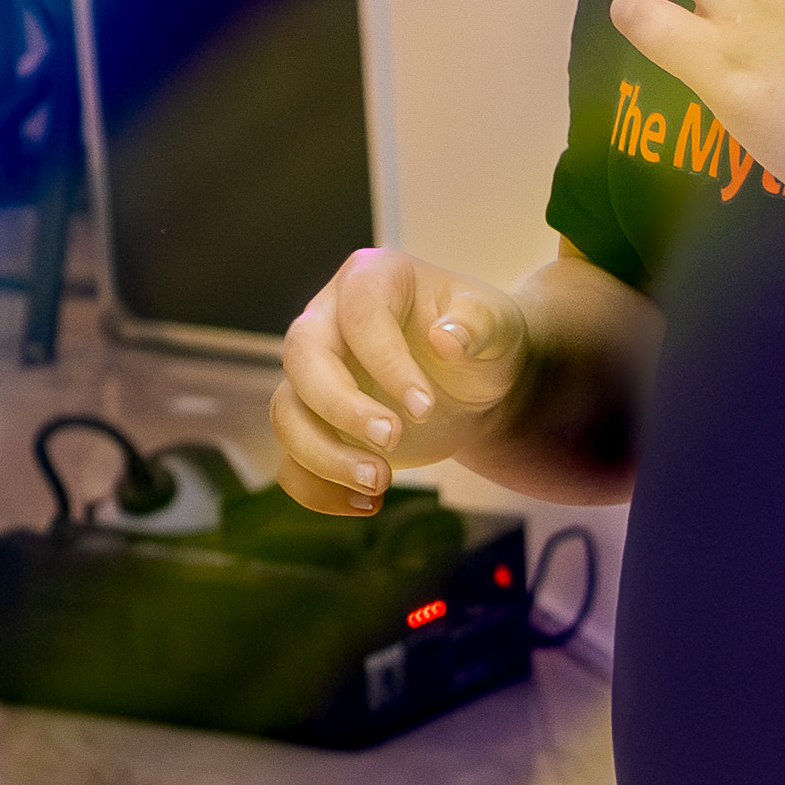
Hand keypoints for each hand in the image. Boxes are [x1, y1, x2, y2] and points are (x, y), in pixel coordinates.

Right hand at [269, 245, 524, 510]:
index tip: (425, 407)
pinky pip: (291, 460)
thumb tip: (447, 339)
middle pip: (301, 359)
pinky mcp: (314, 424)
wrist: (474, 383)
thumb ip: (480, 326)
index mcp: (371, 280)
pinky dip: (318, 489)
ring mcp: (314, 375)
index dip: (386, 364)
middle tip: (392, 442)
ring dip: (324, 457)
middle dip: (340, 408)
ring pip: (285, 413)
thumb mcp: (498, 327)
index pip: (360, 317)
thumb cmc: (483, 342)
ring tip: (381, 484)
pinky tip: (367, 504)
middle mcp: (328, 321)